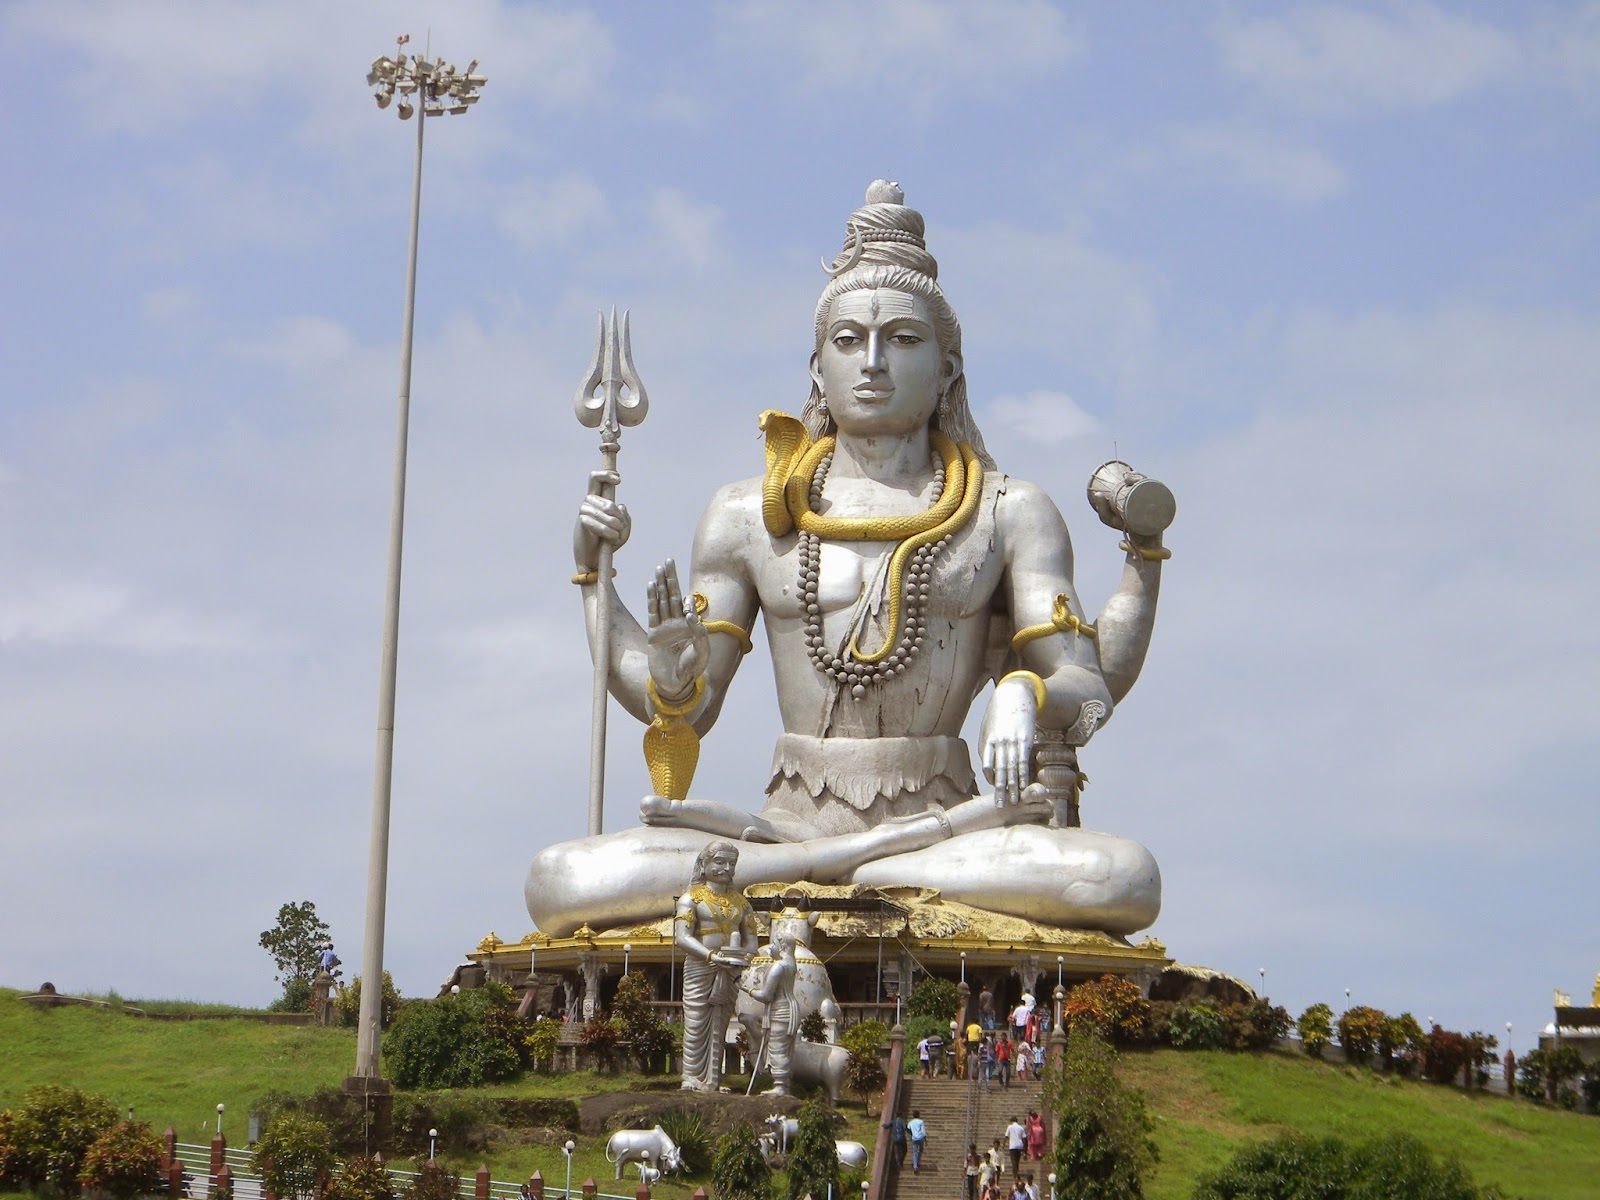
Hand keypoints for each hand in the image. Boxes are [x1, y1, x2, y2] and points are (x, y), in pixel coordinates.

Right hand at [573, 470, 630, 569]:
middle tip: (621, 528)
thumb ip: (625, 518)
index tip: (619, 480)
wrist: (595, 559)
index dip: (606, 474)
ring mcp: (584, 511)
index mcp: (598, 499)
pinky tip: (611, 539)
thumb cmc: (609, 542)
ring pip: (607, 510)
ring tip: (616, 536)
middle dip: (619, 517)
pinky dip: (609, 532)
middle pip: (609, 503)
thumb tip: (620, 506)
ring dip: (615, 525)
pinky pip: (599, 523)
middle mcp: (589, 502)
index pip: (596, 478)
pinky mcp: (582, 522)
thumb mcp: (623, 530)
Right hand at [646, 558, 709, 699]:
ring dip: (660, 584)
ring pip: (662, 600)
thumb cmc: (692, 670)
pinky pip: (652, 612)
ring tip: (659, 567)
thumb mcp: (702, 652)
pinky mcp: (653, 633)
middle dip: (671, 578)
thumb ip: (699, 632)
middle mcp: (677, 623)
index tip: (687, 598)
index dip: (687, 599)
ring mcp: (664, 627)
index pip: (688, 606)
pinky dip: (651, 598)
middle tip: (669, 560)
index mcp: (690, 627)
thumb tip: (690, 613)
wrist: (675, 685)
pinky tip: (650, 585)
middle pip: (673, 595)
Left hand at [979, 676, 1039, 805]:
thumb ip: (987, 745)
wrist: (1015, 693)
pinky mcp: (1025, 738)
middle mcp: (998, 742)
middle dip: (1000, 790)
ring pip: (1011, 768)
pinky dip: (1024, 774)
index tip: (995, 790)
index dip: (991, 779)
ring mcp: (1012, 741)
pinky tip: (1025, 785)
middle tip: (1000, 806)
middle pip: (999, 770)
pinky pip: (1023, 760)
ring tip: (1014, 801)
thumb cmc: (1000, 712)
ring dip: (1013, 786)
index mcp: (988, 740)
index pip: (987, 765)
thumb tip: (988, 764)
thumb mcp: (988, 726)